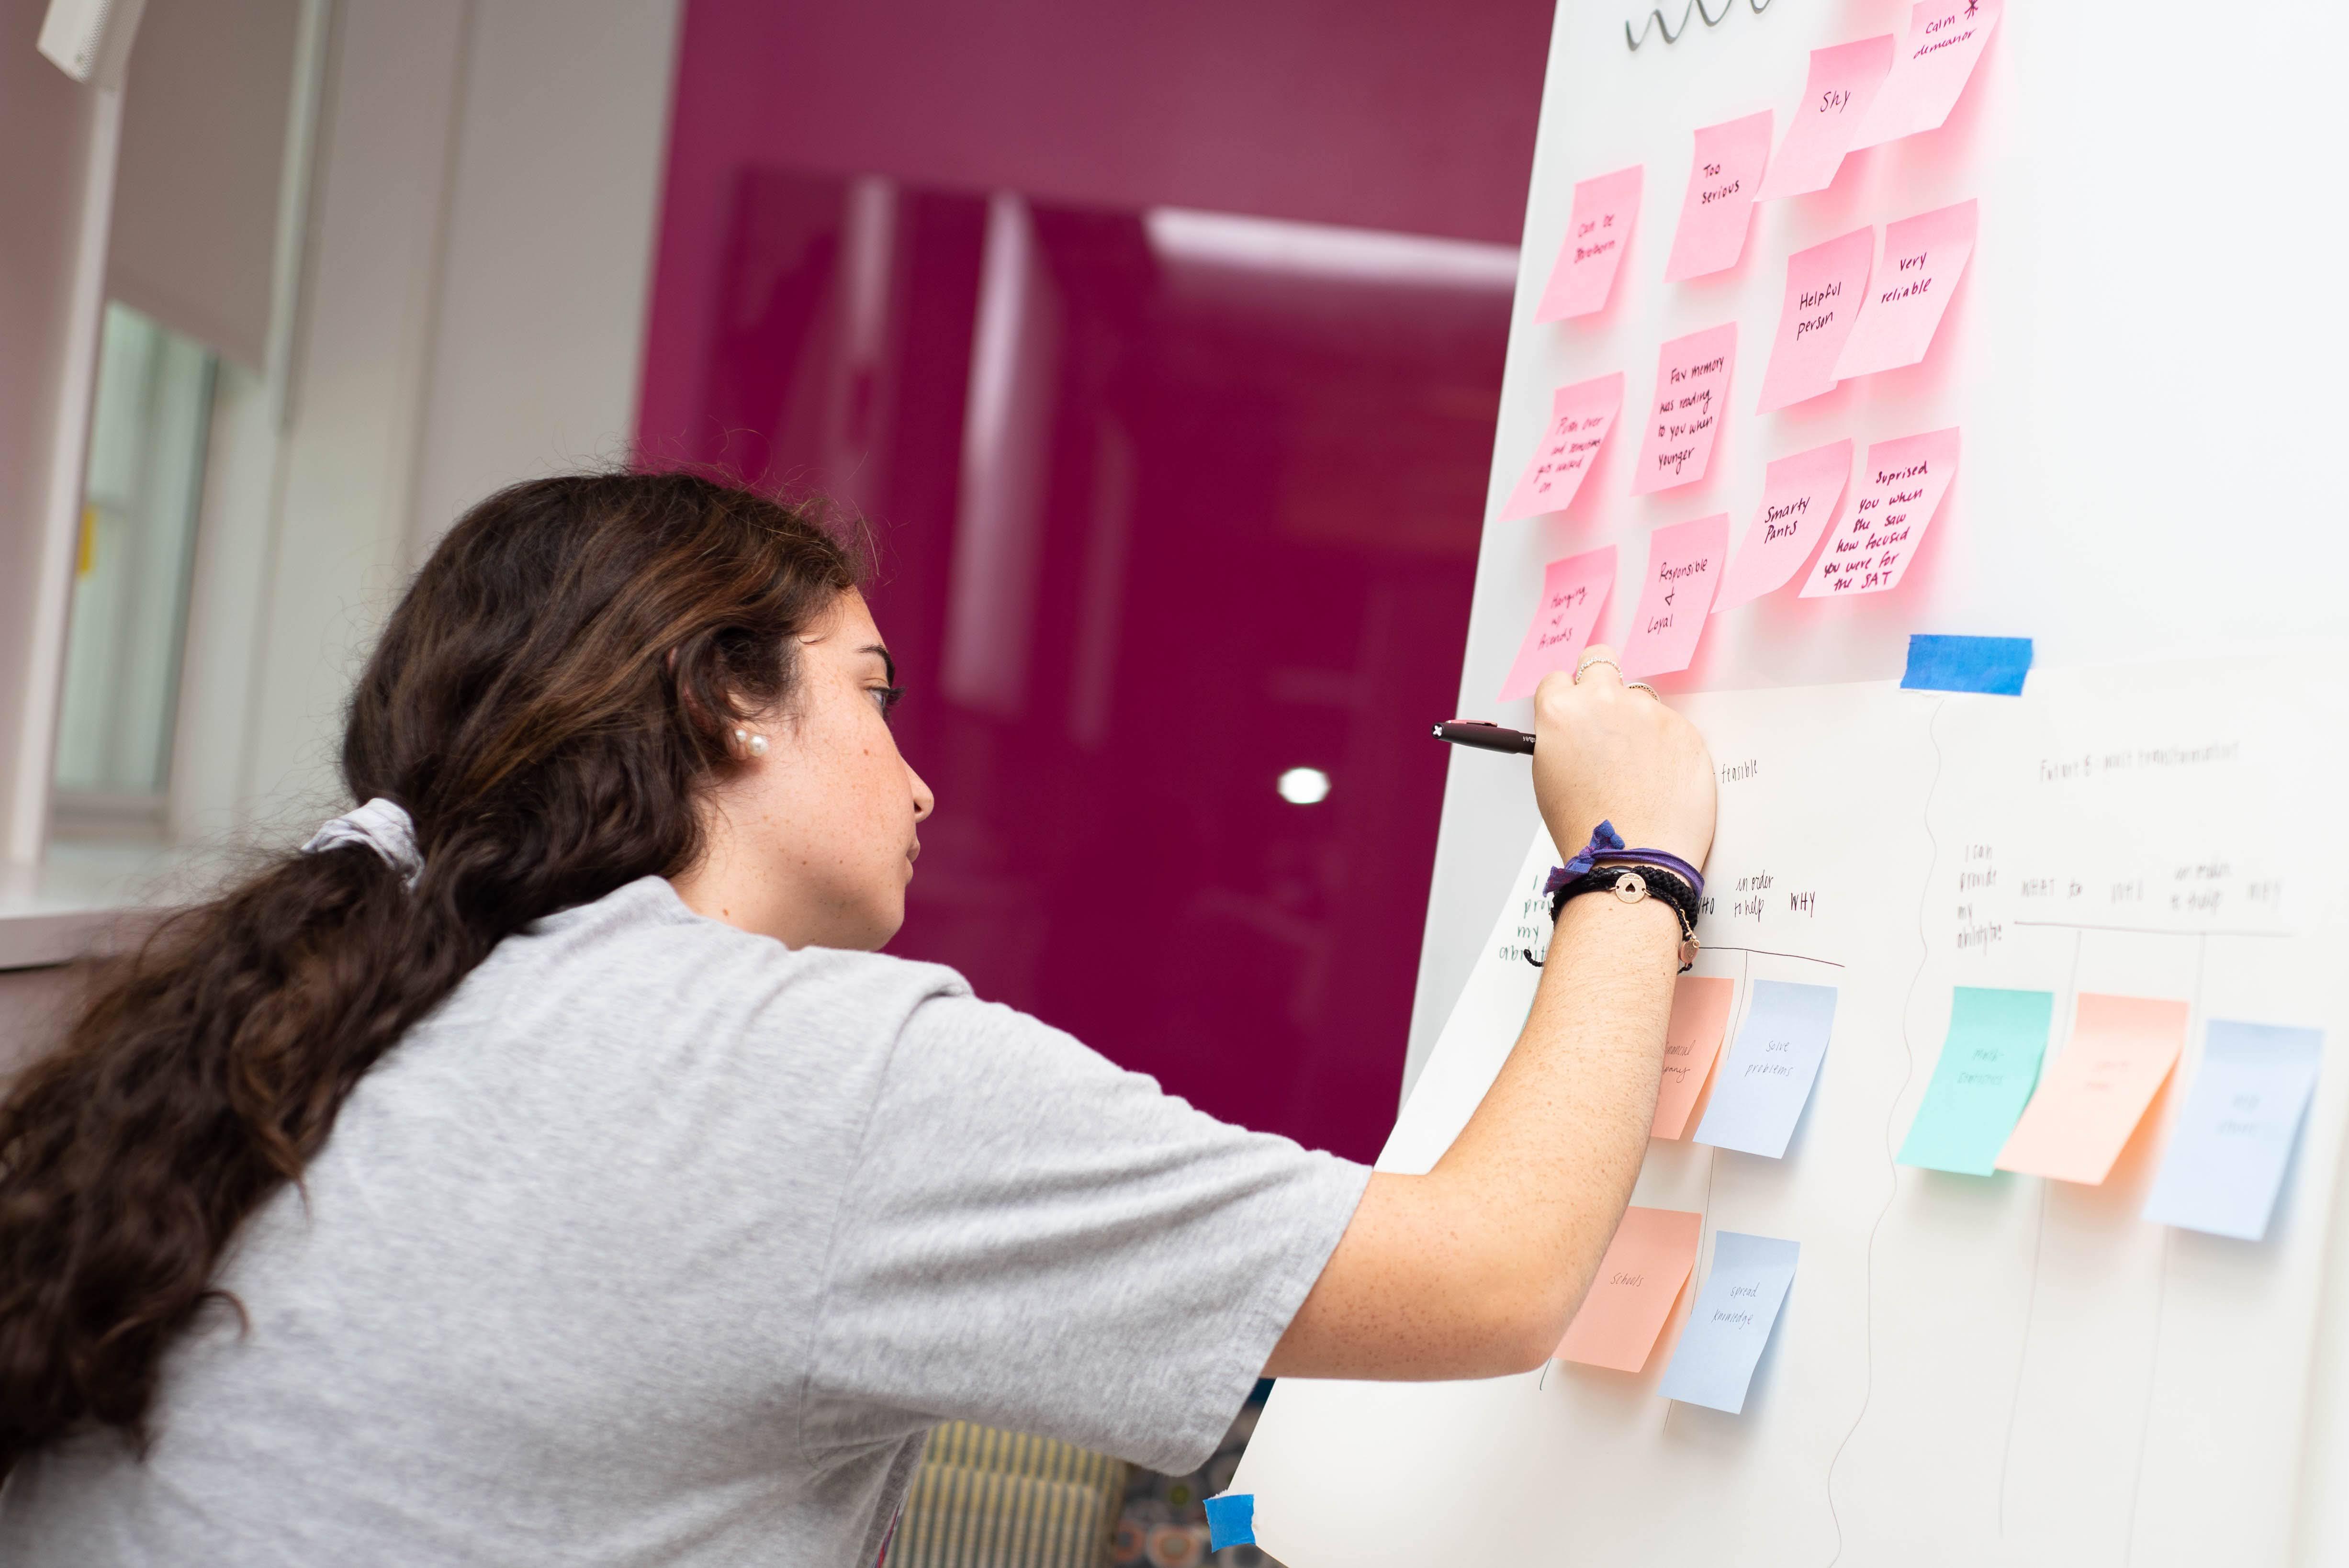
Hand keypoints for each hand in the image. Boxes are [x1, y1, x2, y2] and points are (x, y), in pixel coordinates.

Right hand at [1529, 648, 1715, 869]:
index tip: (1575, 711)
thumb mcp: (1550, 777)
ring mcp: (1648, 712)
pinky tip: (1659, 781)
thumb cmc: (1588, 827)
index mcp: (1561, 712)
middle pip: (1600, 660)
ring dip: (1637, 721)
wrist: (1633, 858)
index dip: (1566, 697)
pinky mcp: (1684, 728)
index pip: (1558, 679)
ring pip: (1640, 699)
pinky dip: (1666, 747)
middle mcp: (1604, 701)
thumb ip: (1561, 737)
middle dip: (1601, 680)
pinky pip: (1671, 726)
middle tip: (1606, 713)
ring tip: (1637, 770)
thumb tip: (1574, 727)